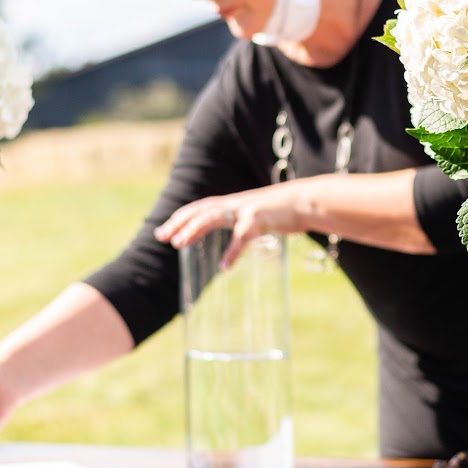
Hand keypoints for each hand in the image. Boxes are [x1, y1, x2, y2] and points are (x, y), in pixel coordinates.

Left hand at [153, 183, 303, 268]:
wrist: (306, 202)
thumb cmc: (283, 212)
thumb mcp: (258, 216)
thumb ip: (243, 224)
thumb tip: (235, 239)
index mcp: (233, 204)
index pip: (200, 208)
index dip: (181, 218)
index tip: (163, 231)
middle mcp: (235, 204)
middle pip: (200, 210)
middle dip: (179, 223)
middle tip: (161, 236)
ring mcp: (247, 210)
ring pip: (213, 217)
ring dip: (194, 229)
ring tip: (178, 243)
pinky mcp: (260, 220)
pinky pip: (242, 236)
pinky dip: (232, 251)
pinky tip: (224, 266)